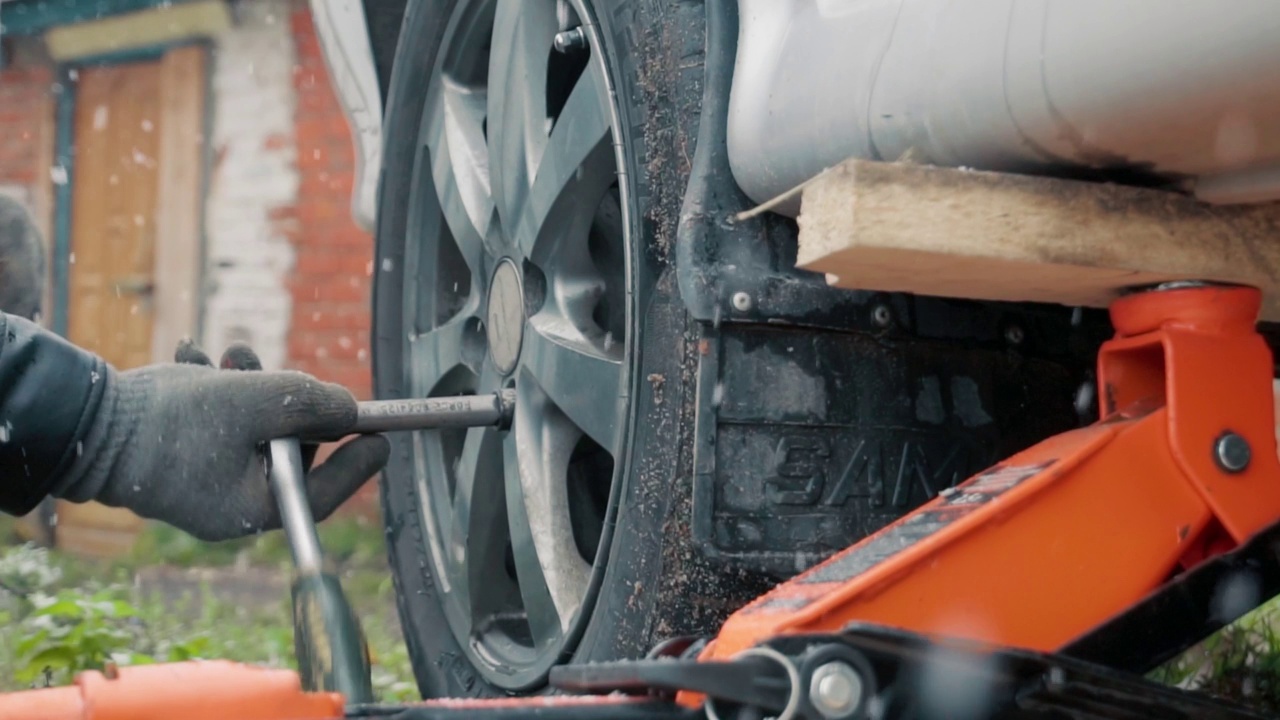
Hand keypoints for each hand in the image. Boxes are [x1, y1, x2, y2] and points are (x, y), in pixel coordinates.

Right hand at [55, 339, 389, 540]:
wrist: (82, 420)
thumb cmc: (173, 420)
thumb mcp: (258, 401)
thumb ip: (311, 403)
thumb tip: (352, 411)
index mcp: (252, 509)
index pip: (322, 493)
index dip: (356, 463)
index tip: (382, 436)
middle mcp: (228, 504)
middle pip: (287, 453)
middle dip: (288, 403)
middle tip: (278, 369)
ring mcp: (199, 483)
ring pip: (250, 429)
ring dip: (249, 385)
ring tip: (231, 354)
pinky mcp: (176, 458)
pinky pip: (212, 423)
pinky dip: (213, 389)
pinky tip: (195, 359)